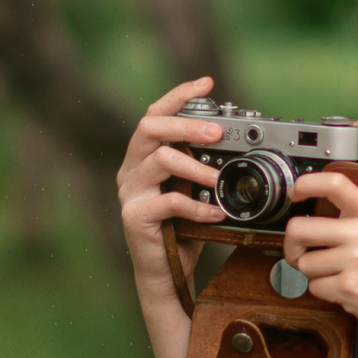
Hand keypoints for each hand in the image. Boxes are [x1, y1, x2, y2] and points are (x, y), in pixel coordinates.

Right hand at [117, 77, 229, 267]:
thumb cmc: (181, 230)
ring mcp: (130, 193)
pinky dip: (197, 207)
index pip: (155, 115)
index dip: (178, 95)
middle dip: (186, 125)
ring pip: (161, 161)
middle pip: (150, 128)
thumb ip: (199, 164)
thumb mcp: (193, 189)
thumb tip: (228, 138)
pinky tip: (215, 213)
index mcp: (143, 158)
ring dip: (197, 168)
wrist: (166, 273)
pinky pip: (169, 202)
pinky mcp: (135, 217)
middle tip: (216, 133)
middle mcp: (131, 170)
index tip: (205, 83)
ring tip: (219, 180)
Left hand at [280, 171, 357, 345]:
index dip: (306, 183)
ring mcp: (357, 260)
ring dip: (314, 273)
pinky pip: (314, 287)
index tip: (295, 192)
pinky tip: (344, 289)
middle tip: (301, 253)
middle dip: (292, 246)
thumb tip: (306, 216)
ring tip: (338, 275)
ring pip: (304, 263)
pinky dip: (324, 291)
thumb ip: (349, 220)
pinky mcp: (350, 287)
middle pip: (299, 228)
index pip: (334, 184)